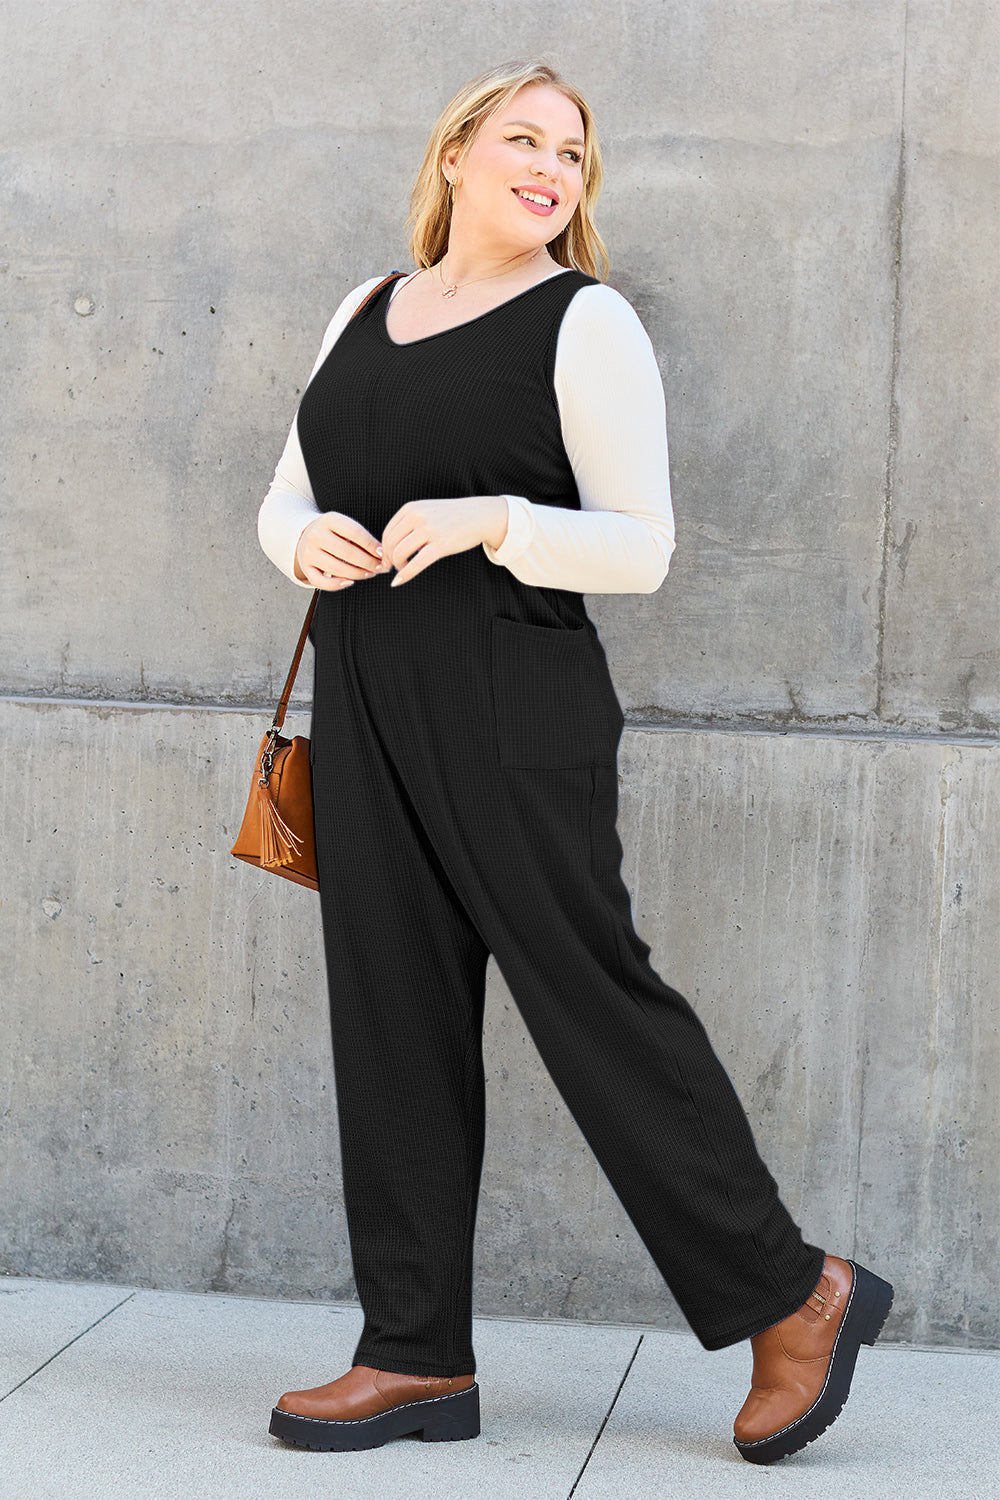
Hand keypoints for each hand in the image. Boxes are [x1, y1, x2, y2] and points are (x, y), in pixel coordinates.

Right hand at [294, 512, 387, 588]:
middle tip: (381, 568)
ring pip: (337, 569)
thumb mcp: (345, 528)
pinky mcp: (305, 567)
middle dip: (368, 563)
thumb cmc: (334, 533)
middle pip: (347, 553)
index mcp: (328, 520)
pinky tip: (349, 582)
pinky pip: (321, 582)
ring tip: (370, 574)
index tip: (383, 554)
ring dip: (358, 574)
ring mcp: (308, 552)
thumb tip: (382, 556)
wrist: (307, 535)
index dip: (372, 545)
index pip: (355, 532)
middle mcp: (316, 535)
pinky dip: (337, 585)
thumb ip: (362, 539)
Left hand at [381, 497, 508, 587]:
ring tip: (403, 569)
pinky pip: (416, 563)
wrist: (479, 515)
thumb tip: (390, 546)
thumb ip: (408, 523)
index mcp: (410, 508)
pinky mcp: (441, 545)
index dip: (384, 549)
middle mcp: (417, 517)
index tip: (387, 559)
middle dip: (389, 559)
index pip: (387, 532)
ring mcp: (429, 530)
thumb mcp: (426, 511)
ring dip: (398, 566)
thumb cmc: (451, 517)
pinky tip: (398, 582)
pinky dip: (405, 575)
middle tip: (393, 567)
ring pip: (400, 553)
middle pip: (390, 544)